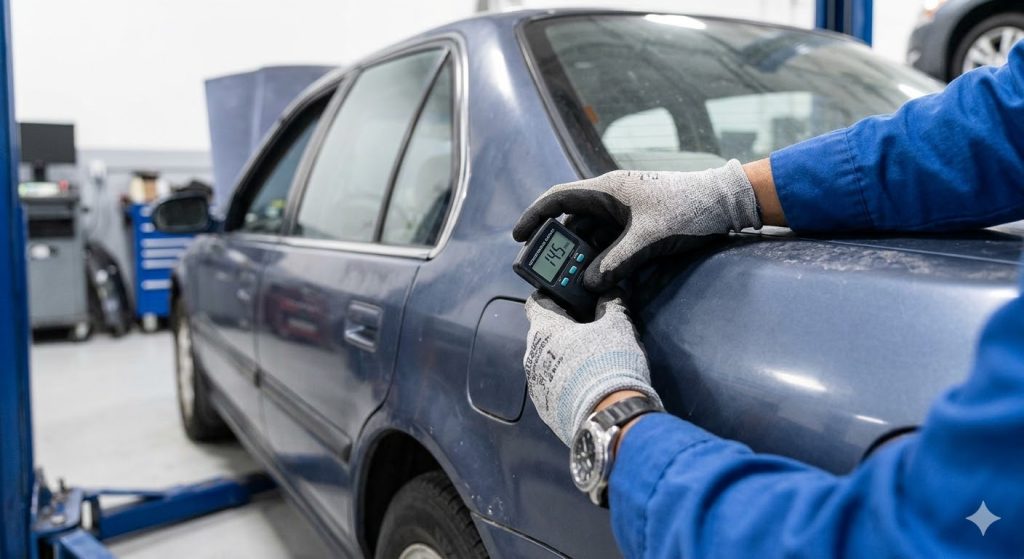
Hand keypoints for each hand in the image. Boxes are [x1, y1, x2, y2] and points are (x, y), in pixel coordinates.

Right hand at [513, 161, 761, 291]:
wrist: (724, 203)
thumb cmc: (687, 210)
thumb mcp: (649, 239)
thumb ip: (617, 263)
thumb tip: (589, 285)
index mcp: (607, 190)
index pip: (558, 199)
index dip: (535, 217)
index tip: (517, 237)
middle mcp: (612, 198)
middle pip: (572, 221)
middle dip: (558, 246)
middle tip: (545, 270)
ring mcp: (625, 211)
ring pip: (592, 234)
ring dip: (581, 256)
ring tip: (570, 280)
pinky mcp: (639, 224)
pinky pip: (611, 241)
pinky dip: (602, 258)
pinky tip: (599, 278)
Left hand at [523, 292, 661, 444]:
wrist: (610, 417)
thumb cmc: (610, 364)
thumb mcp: (618, 326)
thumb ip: (611, 305)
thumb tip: (611, 292)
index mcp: (545, 329)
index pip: (536, 302)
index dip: (552, 297)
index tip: (568, 299)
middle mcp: (532, 356)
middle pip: (544, 334)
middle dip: (563, 332)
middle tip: (590, 333)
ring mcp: (535, 385)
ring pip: (546, 363)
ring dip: (563, 360)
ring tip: (591, 365)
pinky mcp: (544, 409)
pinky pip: (552, 389)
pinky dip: (565, 385)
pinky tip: (587, 388)